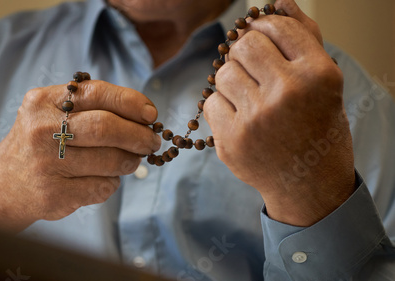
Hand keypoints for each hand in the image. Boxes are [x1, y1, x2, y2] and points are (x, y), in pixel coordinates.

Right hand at [0, 80, 159, 232]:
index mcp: (44, 102)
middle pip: (106, 128)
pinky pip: (102, 187)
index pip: (96, 93)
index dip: (131, 102)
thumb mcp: (53, 113)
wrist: (2, 184)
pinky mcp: (54, 194)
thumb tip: (144, 117)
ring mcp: (46, 164)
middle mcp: (42, 130)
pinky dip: (112, 182)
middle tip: (151, 142)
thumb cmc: (41, 142)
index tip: (151, 114)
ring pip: (110, 161)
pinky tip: (103, 178)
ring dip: (129, 161)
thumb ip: (91, 107)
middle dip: (139, 136)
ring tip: (129, 160)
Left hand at [204, 0, 354, 225]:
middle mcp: (288, 94)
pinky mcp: (231, 141)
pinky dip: (222, 106)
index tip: (265, 38)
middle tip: (254, 66)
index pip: (277, 27)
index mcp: (318, 74)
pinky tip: (241, 118)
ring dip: (232, 79)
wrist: (309, 185)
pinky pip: (211, 103)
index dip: (265, 28)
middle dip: (244, 51)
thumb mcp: (324, 83)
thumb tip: (279, 1)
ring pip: (223, 73)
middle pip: (243, 46)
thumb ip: (303, 38)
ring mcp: (256, 120)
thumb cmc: (318, 127)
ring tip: (250, 96)